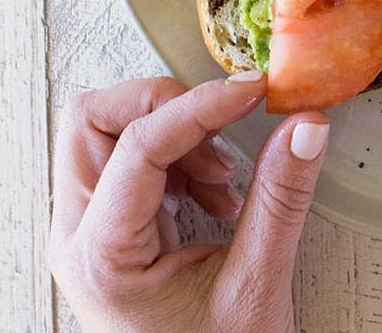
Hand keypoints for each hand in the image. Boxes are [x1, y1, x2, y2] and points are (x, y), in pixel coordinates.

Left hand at [49, 72, 328, 332]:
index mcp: (102, 256)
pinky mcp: (107, 233)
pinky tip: (215, 190)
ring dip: (169, 130)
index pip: (137, 145)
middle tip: (222, 122)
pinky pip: (122, 158)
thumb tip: (305, 125)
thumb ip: (280, 200)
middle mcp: (77, 238)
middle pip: (91, 120)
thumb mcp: (255, 288)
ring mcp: (85, 235)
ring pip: (102, 131)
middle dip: (161, 104)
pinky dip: (172, 154)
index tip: (251, 92)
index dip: (200, 107)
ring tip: (224, 174)